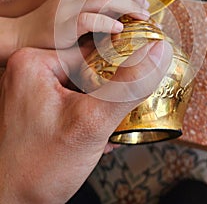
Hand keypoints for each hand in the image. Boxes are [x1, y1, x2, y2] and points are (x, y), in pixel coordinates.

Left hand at [0, 41, 172, 202]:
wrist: (11, 203)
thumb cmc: (38, 168)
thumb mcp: (92, 122)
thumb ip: (129, 86)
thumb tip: (159, 52)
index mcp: (34, 62)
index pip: (92, 50)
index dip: (120, 69)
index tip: (135, 87)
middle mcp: (29, 71)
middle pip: (88, 69)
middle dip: (109, 95)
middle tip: (119, 114)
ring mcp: (31, 90)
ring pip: (83, 87)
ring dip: (101, 107)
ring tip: (110, 128)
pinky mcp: (37, 106)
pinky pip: (72, 100)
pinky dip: (88, 114)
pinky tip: (96, 136)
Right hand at [16, 0, 149, 49]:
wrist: (23, 36)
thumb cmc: (52, 28)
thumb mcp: (73, 11)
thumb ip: (93, 8)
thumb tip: (121, 13)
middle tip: (146, 8)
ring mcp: (67, 7)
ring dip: (128, 7)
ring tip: (142, 17)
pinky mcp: (63, 25)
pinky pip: (90, 19)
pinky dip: (108, 23)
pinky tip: (120, 29)